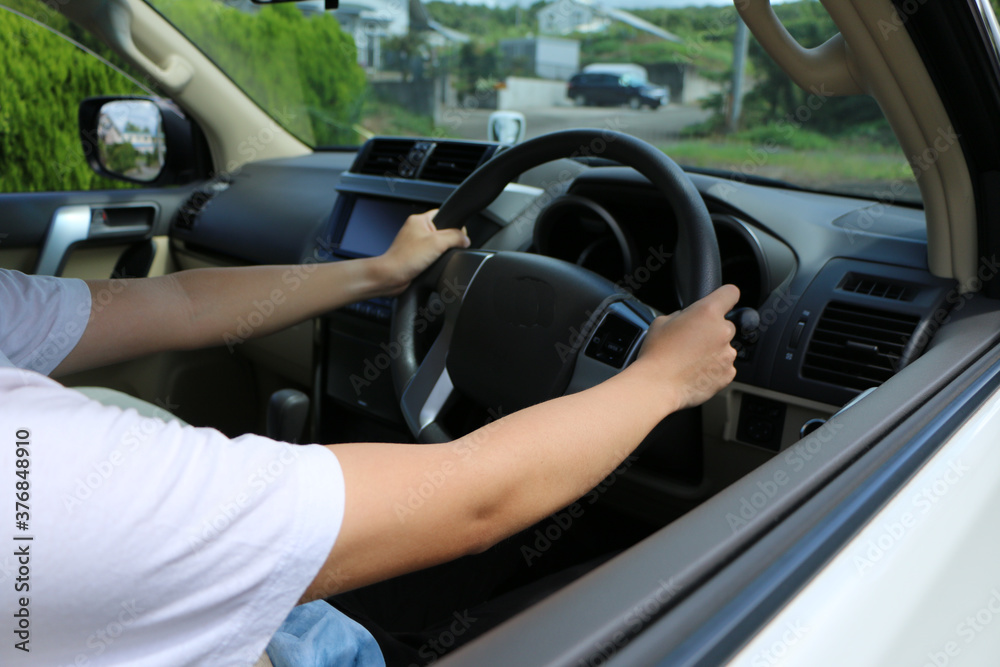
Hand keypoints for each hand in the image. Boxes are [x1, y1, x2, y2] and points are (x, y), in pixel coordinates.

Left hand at [374, 210, 470, 296]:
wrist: (390, 277)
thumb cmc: (405, 259)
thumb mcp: (437, 243)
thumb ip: (455, 237)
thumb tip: (466, 239)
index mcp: (418, 220)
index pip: (443, 214)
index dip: (454, 224)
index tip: (458, 235)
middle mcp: (415, 229)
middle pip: (442, 231)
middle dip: (447, 242)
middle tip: (442, 250)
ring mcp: (414, 243)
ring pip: (437, 245)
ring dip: (440, 253)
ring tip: (434, 259)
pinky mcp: (414, 256)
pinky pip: (431, 256)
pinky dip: (434, 261)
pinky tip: (431, 266)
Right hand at [632, 285, 739, 411]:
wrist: (657, 386)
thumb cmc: (656, 354)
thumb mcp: (662, 321)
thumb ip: (683, 315)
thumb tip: (689, 318)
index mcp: (707, 312)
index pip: (730, 293)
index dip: (724, 298)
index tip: (721, 303)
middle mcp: (722, 331)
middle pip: (725, 324)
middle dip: (712, 331)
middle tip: (691, 341)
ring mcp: (727, 354)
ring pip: (724, 347)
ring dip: (712, 351)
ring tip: (690, 360)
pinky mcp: (728, 373)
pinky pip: (724, 366)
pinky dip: (713, 369)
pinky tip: (694, 372)